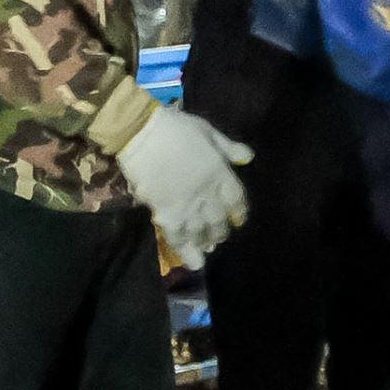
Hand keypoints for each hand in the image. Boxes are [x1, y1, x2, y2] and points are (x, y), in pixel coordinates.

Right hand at [109, 98, 254, 260]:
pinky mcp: (165, 212)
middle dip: (221, 231)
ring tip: (207, 247)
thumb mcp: (207, 130)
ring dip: (206, 242)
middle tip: (220, 236)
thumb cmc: (175, 127)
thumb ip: (228, 147)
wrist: (141, 133)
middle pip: (219, 220)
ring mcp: (186, 205)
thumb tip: (248, 158)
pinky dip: (186, 251)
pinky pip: (178, 237)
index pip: (237, 199)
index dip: (239, 212)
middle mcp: (207, 193)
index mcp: (219, 172)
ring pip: (201, 232)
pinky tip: (194, 263)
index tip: (238, 219)